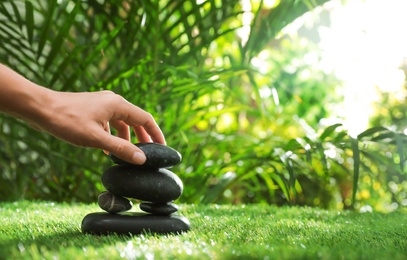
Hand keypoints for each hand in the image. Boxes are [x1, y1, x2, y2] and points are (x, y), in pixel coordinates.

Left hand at [35, 90, 165, 164]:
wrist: (40, 108)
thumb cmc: (67, 121)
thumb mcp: (96, 139)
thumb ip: (121, 149)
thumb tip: (142, 159)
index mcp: (118, 104)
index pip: (145, 119)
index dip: (156, 134)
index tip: (163, 148)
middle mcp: (113, 102)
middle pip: (136, 119)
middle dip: (144, 136)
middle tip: (150, 153)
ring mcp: (102, 105)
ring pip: (123, 122)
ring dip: (128, 137)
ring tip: (130, 154)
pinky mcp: (93, 110)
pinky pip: (111, 123)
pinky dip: (114, 135)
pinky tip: (109, 149)